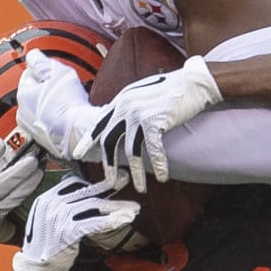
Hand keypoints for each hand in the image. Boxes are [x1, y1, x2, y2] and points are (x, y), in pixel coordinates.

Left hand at [11, 50, 96, 161]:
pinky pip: (48, 125)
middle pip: (33, 94)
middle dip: (46, 90)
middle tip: (63, 89)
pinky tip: (67, 119)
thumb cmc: (69, 103)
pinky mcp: (44, 141)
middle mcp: (23, 113)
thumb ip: (42, 62)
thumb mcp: (57, 72)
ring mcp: (33, 129)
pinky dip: (55, 122)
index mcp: (23, 95)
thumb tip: (32, 55)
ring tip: (67, 105)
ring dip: (50, 107)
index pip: (28, 76)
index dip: (44, 73)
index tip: (55, 75)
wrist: (80, 132)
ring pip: (39, 111)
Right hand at [12, 176, 140, 270]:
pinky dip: (110, 220)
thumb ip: (64, 208)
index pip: (73, 183)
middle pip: (86, 192)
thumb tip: (89, 200)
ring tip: (133, 208)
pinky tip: (124, 220)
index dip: (93, 183)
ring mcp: (57, 217)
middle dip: (108, 187)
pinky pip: (93, 222)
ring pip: (93, 205)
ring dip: (116, 207)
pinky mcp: (66, 231)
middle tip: (125, 182)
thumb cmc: (47, 248)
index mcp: (45, 199)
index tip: (109, 182)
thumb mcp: (49, 221)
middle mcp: (50, 204)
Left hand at [87, 56, 223, 189]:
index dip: (88, 140)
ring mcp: (139, 114)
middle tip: (110, 181)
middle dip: (109, 164)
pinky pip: (153, 150)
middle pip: (109, 140)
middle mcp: (126, 106)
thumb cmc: (173, 89)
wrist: (193, 82)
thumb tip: (121, 119)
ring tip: (140, 188)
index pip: (99, 123)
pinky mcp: (155, 121)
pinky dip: (158, 165)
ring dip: (137, 173)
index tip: (77, 154)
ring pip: (132, 151)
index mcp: (122, 100)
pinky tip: (163, 176)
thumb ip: (131, 105)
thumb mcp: (144, 93)